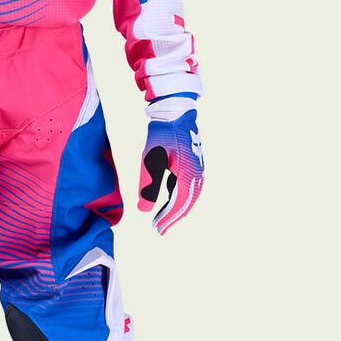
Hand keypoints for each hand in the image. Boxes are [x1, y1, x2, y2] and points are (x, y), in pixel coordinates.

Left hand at [137, 109, 203, 234]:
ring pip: (189, 196)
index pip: (179, 204)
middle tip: (159, 229)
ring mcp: (198, 169)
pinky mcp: (195, 164)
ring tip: (162, 218)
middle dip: (172, 217)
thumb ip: (148, 185)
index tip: (156, 228)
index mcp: (188, 174)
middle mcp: (198, 174)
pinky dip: (178, 196)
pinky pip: (188, 186)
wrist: (175, 111)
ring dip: (176, 208)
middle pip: (186, 203)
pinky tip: (168, 199)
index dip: (167, 218)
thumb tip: (142, 210)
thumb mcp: (150, 159)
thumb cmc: (161, 134)